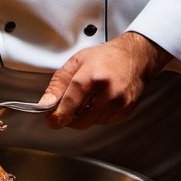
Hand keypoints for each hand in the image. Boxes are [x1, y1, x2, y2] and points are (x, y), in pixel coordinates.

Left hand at [39, 31, 170, 129]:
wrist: (134, 57)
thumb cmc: (105, 57)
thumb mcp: (76, 62)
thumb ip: (58, 83)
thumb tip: (46, 103)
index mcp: (92, 77)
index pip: (71, 103)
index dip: (58, 115)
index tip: (51, 120)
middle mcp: (108, 92)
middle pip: (81, 119)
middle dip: (70, 118)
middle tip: (65, 110)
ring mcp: (119, 103)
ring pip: (92, 123)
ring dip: (84, 116)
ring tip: (88, 97)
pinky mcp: (126, 111)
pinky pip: (105, 122)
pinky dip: (97, 116)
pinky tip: (99, 101)